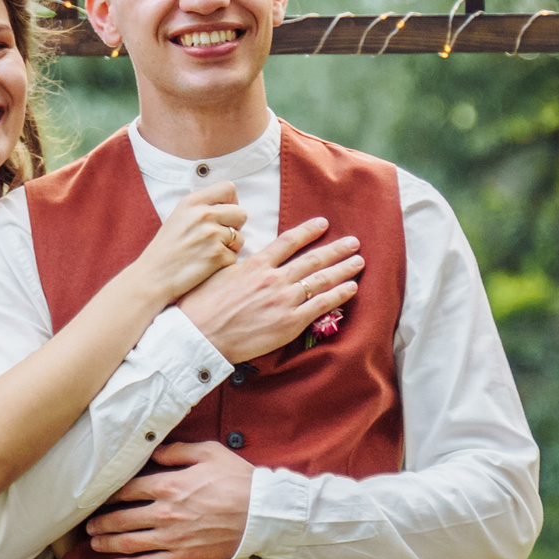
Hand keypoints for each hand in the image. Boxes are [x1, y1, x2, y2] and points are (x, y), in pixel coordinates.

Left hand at [85, 441, 251, 558]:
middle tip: (88, 525)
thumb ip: (177, 451)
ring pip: (129, 543)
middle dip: (101, 522)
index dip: (109, 495)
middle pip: (121, 518)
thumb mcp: (209, 452)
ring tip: (95, 543)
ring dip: (108, 544)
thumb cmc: (239, 481)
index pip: (127, 490)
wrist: (262, 515)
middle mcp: (164, 512)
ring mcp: (172, 538)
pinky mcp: (183, 557)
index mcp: (168, 485)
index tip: (98, 498)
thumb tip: (155, 451)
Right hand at [127, 182, 246, 299]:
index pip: (228, 188)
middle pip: (241, 213)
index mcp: (192, 202)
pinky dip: (224, 263)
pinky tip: (207, 265)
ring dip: (230, 247)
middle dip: (235, 227)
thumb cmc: (166, 250)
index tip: (224, 215)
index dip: (232, 202)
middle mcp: (203, 215)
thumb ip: (202, 208)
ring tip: (209, 253)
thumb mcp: (179, 217)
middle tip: (219, 238)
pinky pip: (234, 257)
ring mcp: (211, 235)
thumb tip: (230, 206)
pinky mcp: (216, 255)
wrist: (153, 277)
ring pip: (240, 238)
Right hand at [175, 219, 361, 363]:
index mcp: (256, 264)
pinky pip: (321, 305)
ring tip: (358, 261)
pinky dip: (339, 294)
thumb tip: (248, 258)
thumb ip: (240, 265)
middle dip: (336, 249)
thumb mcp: (219, 274)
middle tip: (353, 242)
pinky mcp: (290, 322)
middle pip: (313, 259)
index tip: (323, 223)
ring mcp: (284, 300)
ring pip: (321, 279)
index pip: (289, 241)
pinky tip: (351, 287)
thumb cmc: (202, 306)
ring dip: (343, 268)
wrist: (201, 335)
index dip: (308, 231)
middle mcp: (274, 278)